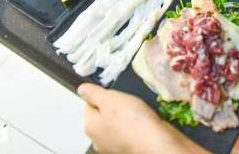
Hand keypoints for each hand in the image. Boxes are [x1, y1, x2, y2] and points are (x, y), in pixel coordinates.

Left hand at [78, 83, 207, 153]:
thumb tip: (82, 89)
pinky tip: (142, 123)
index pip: (89, 104)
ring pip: (116, 124)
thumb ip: (93, 93)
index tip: (115, 94)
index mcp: (90, 126)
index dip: (103, 95)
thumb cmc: (132, 122)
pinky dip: (134, 127)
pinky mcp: (127, 149)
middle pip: (102, 115)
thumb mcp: (110, 99)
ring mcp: (112, 147)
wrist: (156, 143)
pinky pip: (128, 132)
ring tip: (136, 112)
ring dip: (125, 117)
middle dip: (114, 107)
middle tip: (127, 102)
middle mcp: (98, 140)